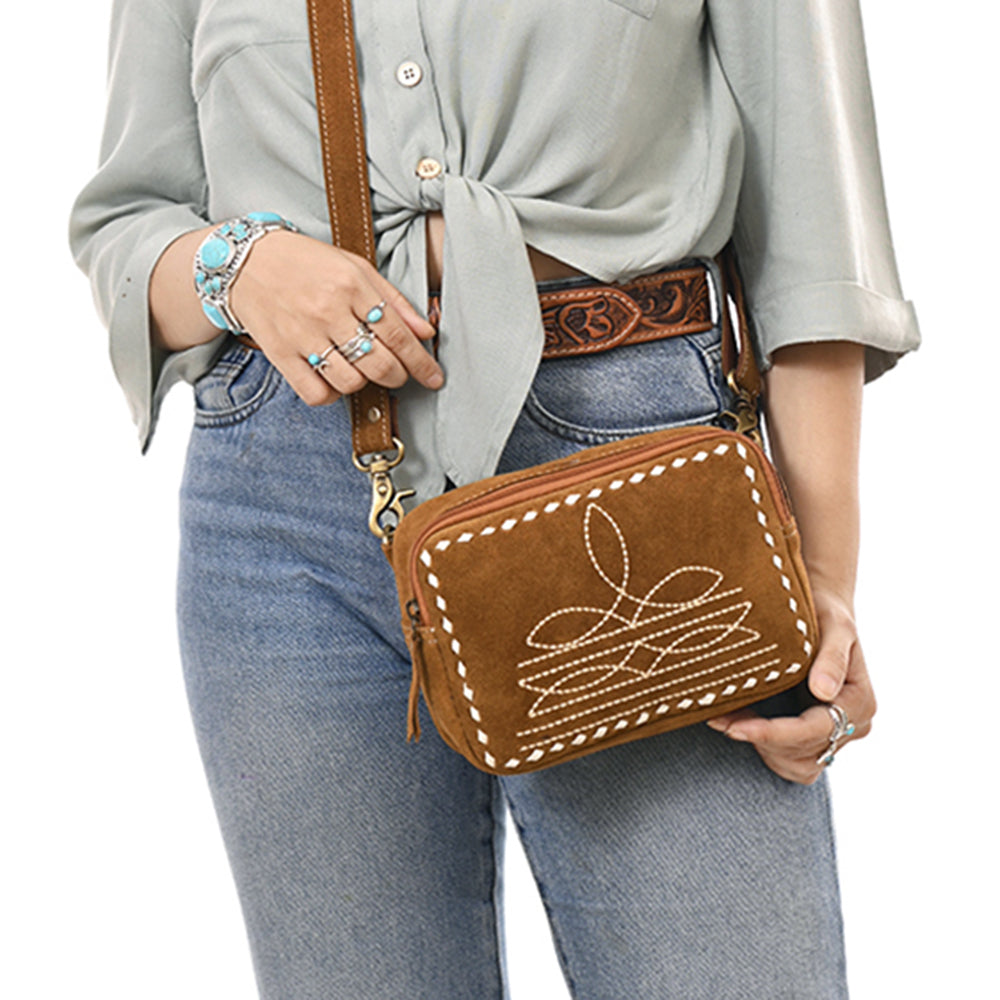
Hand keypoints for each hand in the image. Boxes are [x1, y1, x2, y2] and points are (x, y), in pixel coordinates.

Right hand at [229, 230, 442, 404]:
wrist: (245, 260)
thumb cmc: (306, 262)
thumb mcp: (354, 267)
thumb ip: (393, 300)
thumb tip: (426, 331)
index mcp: (351, 285)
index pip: (398, 335)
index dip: (421, 362)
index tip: (434, 377)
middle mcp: (328, 311)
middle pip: (380, 364)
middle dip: (398, 376)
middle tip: (398, 373)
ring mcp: (303, 335)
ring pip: (351, 382)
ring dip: (365, 383)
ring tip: (362, 369)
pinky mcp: (281, 355)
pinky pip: (316, 393)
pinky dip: (331, 395)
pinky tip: (334, 379)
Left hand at [706, 586, 875, 783]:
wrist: (823, 608)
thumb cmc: (827, 612)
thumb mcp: (834, 625)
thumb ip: (831, 657)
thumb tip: (824, 691)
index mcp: (860, 701)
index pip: (815, 730)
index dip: (774, 733)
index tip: (738, 727)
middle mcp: (854, 724)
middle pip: (803, 753)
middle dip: (760, 739)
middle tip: (719, 719)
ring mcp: (837, 735)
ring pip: (797, 765)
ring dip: (760, 748)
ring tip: (726, 720)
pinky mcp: (817, 736)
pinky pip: (792, 762)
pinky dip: (765, 749)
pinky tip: (740, 723)